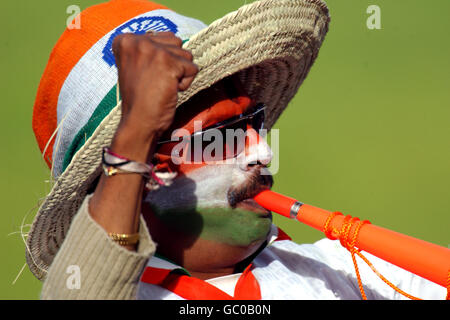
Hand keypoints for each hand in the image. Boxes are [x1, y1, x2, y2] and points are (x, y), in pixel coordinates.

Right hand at [111, 31, 197, 159]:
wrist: (138, 122)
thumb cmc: (140, 99)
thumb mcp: (138, 66)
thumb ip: (151, 49)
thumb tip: (176, 40)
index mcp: (125, 40)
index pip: (164, 37)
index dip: (162, 60)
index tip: (147, 76)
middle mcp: (137, 41)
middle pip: (177, 43)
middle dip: (173, 65)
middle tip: (155, 83)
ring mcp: (153, 51)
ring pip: (187, 55)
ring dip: (180, 74)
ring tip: (161, 87)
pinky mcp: (168, 63)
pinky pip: (192, 69)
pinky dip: (185, 84)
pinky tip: (169, 92)